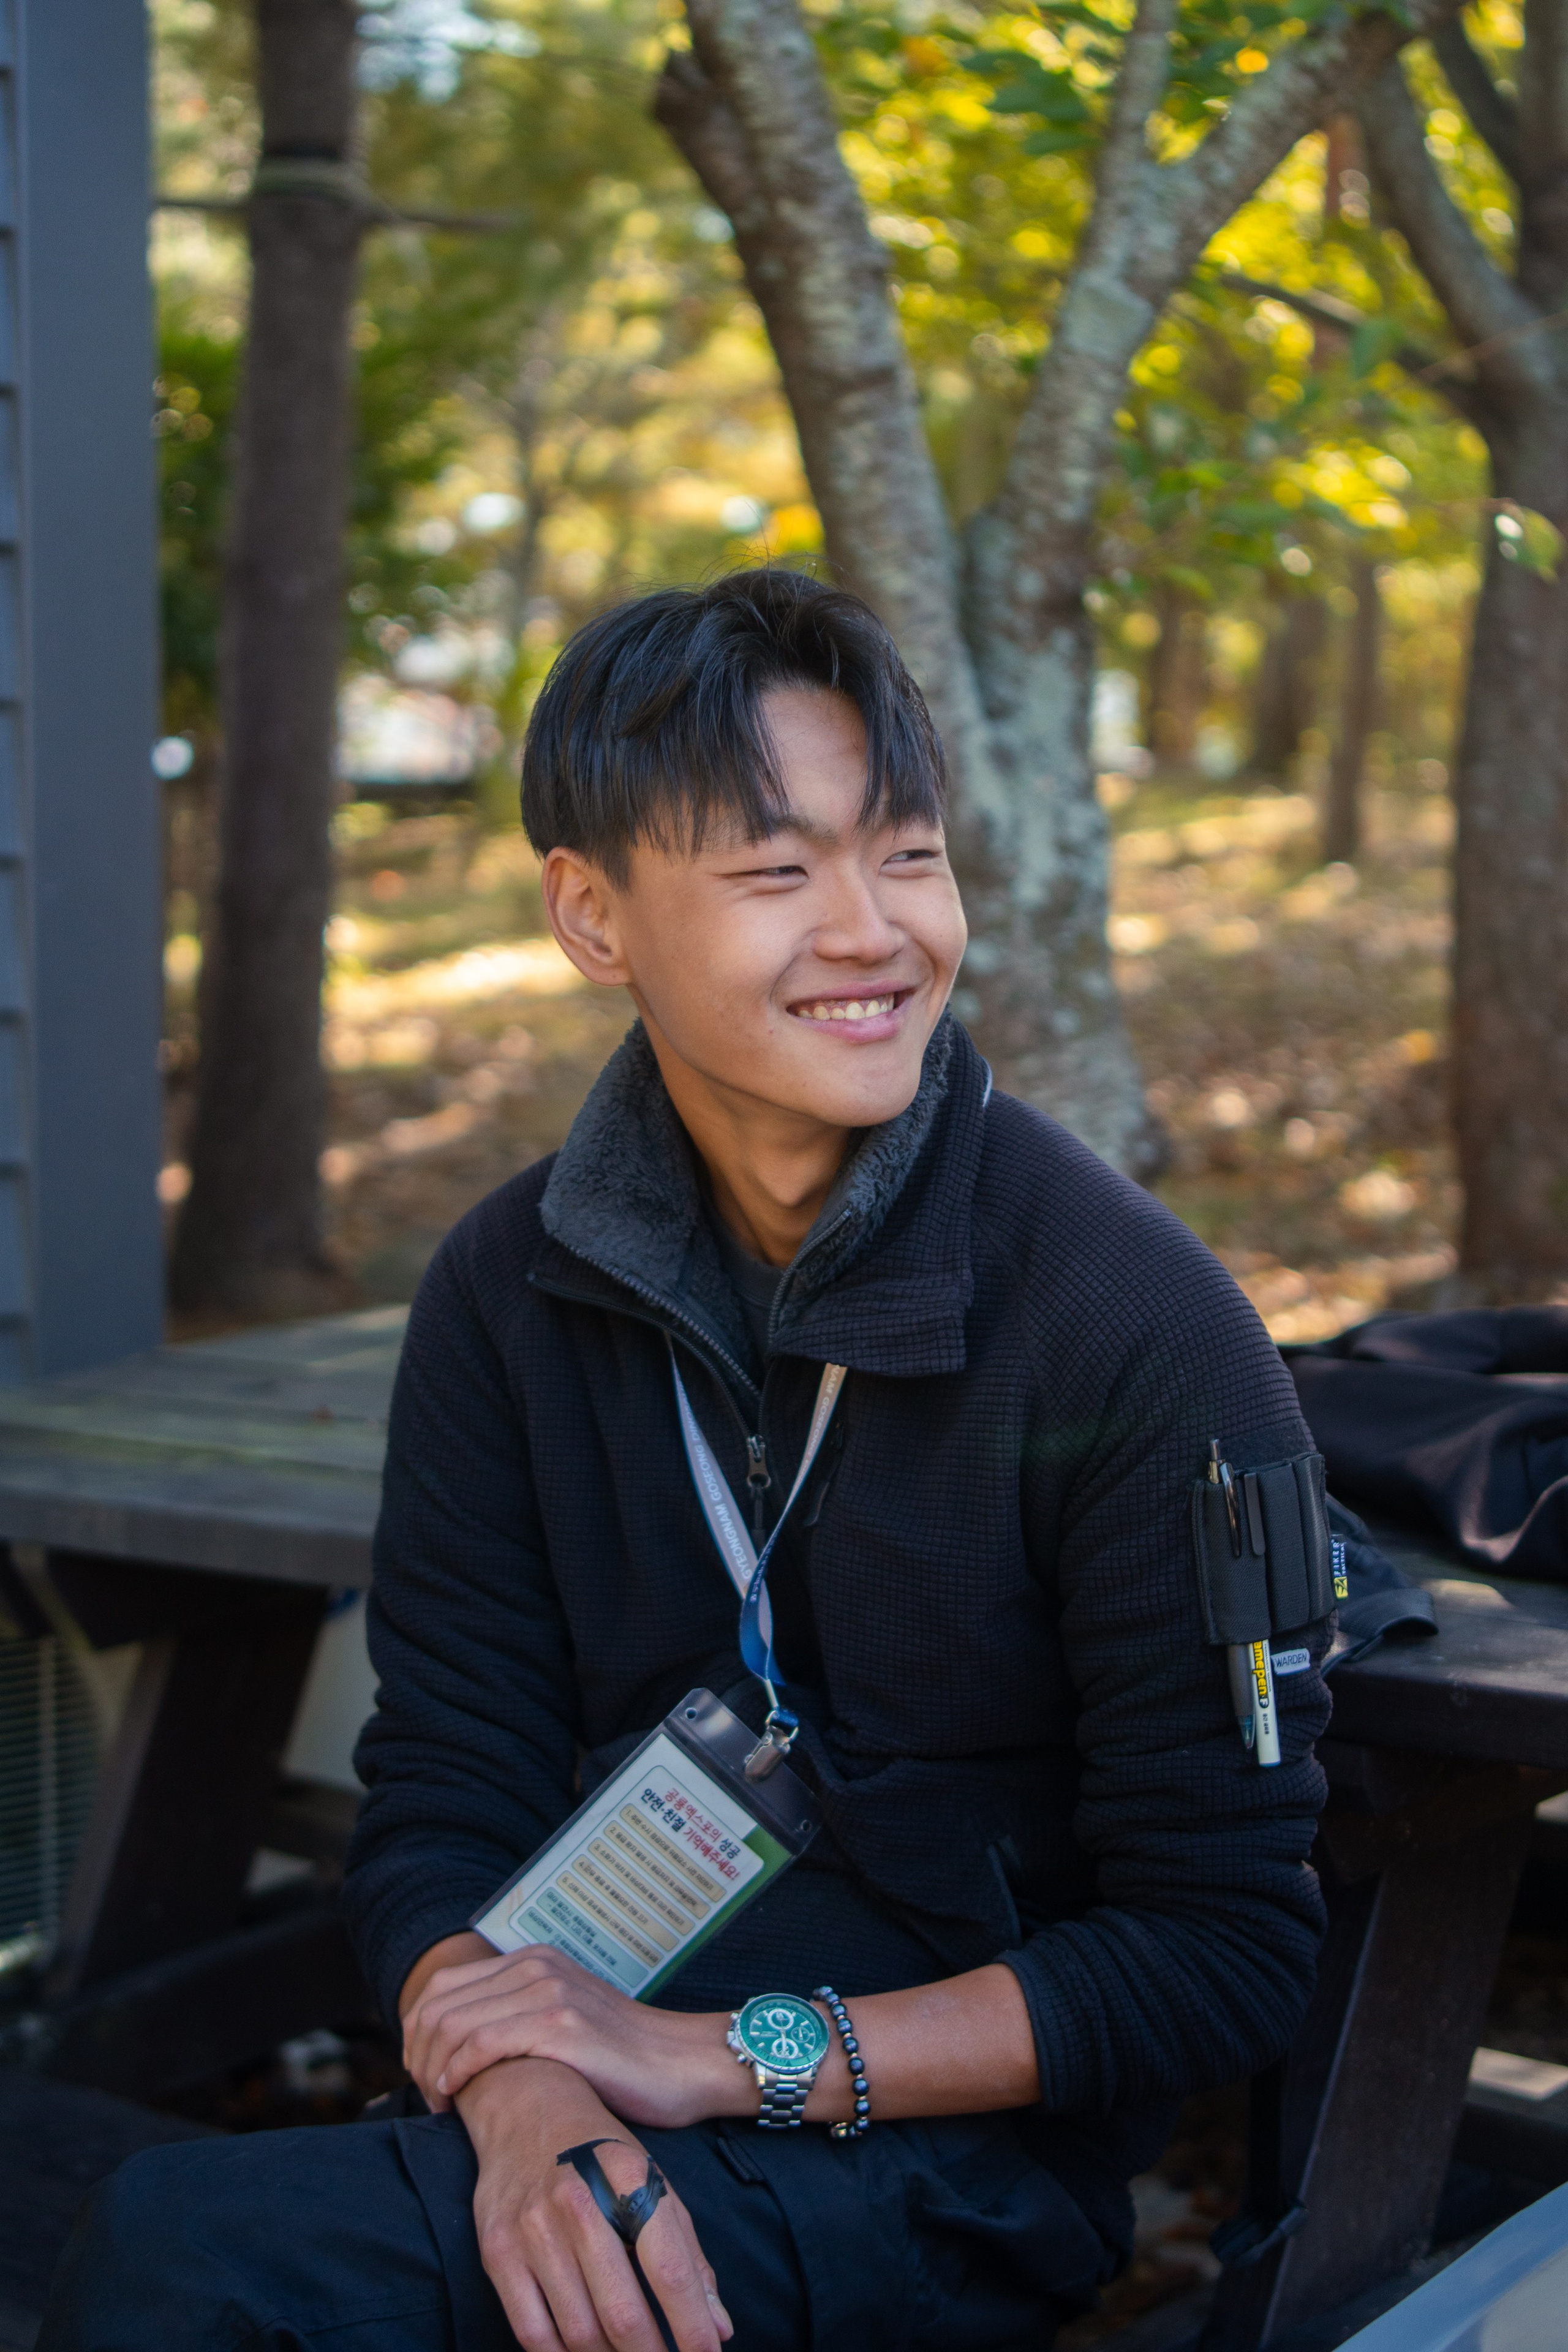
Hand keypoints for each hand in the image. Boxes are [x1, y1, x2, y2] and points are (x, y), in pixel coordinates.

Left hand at [403, 1943, 745, 2127]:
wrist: (682, 2064)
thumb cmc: (623, 2059)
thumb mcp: (565, 2020)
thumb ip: (519, 2018)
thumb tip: (460, 2048)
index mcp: (534, 1961)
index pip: (444, 1986)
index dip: (417, 2034)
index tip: (423, 2077)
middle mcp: (536, 1967)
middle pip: (438, 2003)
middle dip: (416, 2054)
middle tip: (425, 2097)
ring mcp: (549, 1992)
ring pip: (452, 2023)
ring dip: (430, 2069)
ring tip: (438, 2105)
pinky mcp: (561, 2025)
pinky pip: (482, 2042)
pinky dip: (455, 2072)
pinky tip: (454, 2098)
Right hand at [462, 2056, 731, 2351]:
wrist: (524, 2105)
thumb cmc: (601, 2153)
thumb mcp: (653, 2182)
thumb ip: (687, 2255)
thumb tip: (719, 2327)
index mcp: (629, 2177)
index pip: (670, 2270)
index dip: (693, 2327)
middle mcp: (578, 2203)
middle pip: (622, 2313)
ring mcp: (532, 2228)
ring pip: (579, 2332)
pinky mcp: (497, 2250)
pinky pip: (532, 2332)